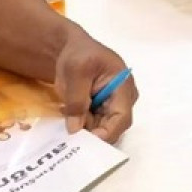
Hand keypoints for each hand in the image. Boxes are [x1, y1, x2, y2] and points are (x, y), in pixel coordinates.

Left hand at [54, 26, 136, 143]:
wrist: (73, 50)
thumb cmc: (78, 55)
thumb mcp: (75, 71)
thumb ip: (77, 99)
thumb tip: (75, 129)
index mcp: (123, 85)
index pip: (122, 117)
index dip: (107, 132)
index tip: (86, 141)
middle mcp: (123, 99)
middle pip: (113, 127)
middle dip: (93, 132)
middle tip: (71, 132)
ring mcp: (113, 106)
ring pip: (102, 129)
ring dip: (85, 129)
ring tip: (68, 116)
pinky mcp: (103, 110)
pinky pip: (94, 126)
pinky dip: (82, 125)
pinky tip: (70, 115)